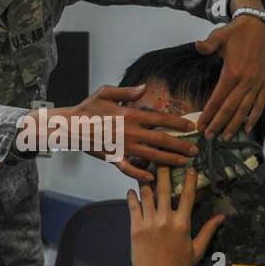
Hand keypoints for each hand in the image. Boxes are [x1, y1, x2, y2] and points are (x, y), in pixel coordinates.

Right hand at [31, 85, 198, 183]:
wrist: (69, 126)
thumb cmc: (87, 108)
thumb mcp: (106, 92)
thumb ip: (128, 92)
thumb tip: (144, 88)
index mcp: (131, 115)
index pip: (162, 119)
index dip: (179, 123)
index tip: (191, 126)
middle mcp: (131, 133)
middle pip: (162, 140)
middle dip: (181, 146)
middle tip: (195, 151)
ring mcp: (123, 147)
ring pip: (152, 156)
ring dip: (169, 160)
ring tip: (183, 163)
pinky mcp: (113, 158)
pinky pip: (130, 170)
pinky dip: (141, 175)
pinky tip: (152, 178)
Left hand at [127, 165, 226, 265]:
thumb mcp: (197, 249)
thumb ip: (208, 230)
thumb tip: (222, 216)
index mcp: (183, 223)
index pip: (187, 195)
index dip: (188, 179)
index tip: (189, 166)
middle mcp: (166, 219)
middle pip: (164, 188)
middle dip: (163, 170)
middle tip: (161, 157)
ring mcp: (149, 223)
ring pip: (146, 194)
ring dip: (145, 179)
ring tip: (144, 168)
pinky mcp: (135, 228)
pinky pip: (133, 207)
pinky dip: (132, 196)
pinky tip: (132, 190)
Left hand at [193, 0, 264, 138]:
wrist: (258, 27)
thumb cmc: (236, 32)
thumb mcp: (219, 35)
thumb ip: (208, 44)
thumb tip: (197, 46)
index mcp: (232, 72)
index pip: (218, 98)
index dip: (209, 114)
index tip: (201, 126)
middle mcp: (246, 81)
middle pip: (230, 108)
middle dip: (219, 124)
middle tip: (209, 137)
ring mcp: (257, 83)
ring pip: (245, 109)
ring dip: (235, 125)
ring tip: (226, 137)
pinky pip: (260, 103)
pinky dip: (254, 116)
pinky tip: (247, 127)